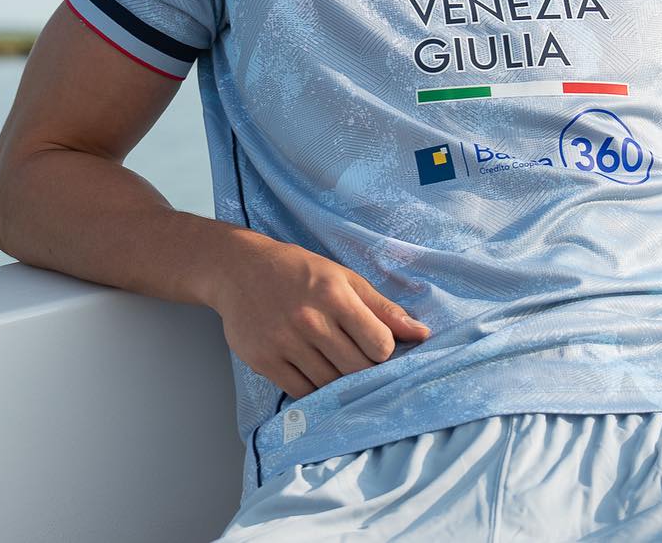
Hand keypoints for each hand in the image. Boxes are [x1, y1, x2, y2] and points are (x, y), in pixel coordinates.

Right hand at [208, 234, 431, 397]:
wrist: (238, 269)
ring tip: (335, 364)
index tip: (375, 344)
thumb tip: (422, 334)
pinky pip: (302, 392)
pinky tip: (314, 372)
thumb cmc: (298, 271)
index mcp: (334, 294)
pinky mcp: (264, 360)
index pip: (380, 345)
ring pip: (330, 385)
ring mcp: (284, 342)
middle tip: (357, 359)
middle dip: (365, 369)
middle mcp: (309, 319)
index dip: (384, 350)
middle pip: (357, 369)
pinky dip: (314, 390)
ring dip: (339, 381)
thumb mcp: (342, 278)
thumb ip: (382, 308)